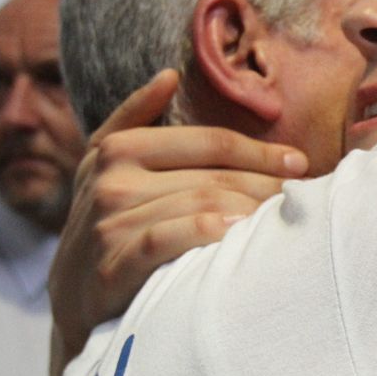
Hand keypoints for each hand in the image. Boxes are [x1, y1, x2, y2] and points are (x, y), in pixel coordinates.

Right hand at [47, 70, 307, 375]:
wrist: (72, 299)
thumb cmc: (109, 226)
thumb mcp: (108, 167)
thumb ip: (134, 119)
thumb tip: (169, 76)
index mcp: (118, 147)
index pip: (210, 142)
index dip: (260, 151)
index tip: (300, 164)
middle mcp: (112, 178)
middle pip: (212, 176)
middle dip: (266, 186)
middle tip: (304, 198)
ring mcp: (110, 221)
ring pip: (200, 205)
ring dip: (250, 213)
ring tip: (283, 222)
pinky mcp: (113, 262)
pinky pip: (170, 238)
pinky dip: (208, 233)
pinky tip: (238, 237)